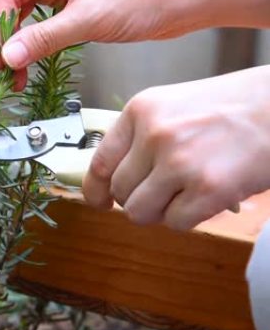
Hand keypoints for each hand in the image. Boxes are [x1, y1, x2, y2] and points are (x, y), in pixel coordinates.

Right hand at [0, 0, 269, 89]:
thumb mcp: (89, 17)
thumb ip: (44, 38)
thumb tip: (10, 55)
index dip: (1, 25)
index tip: (2, 55)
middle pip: (10, 2)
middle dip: (5, 36)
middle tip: (5, 67)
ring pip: (24, 15)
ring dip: (18, 44)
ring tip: (16, 74)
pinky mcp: (73, 4)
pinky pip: (42, 23)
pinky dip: (35, 44)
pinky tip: (32, 62)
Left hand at [82, 65, 269, 229]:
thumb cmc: (232, 107)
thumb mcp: (173, 106)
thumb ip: (140, 138)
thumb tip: (112, 183)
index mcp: (140, 111)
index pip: (99, 163)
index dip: (96, 190)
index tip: (99, 201)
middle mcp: (154, 135)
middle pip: (120, 193)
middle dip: (140, 199)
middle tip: (167, 191)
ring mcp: (179, 162)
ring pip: (139, 213)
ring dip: (160, 212)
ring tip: (185, 195)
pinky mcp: (207, 189)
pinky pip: (174, 224)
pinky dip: (188, 219)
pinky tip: (206, 198)